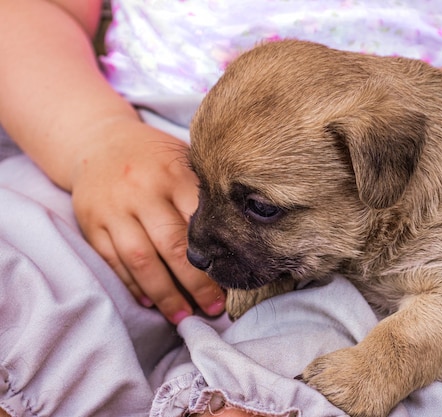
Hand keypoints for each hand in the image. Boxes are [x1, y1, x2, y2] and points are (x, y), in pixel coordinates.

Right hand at [71, 117, 224, 323]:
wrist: (98, 142)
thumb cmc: (153, 158)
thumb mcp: (182, 161)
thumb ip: (203, 192)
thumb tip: (239, 234)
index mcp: (172, 175)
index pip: (198, 222)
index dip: (216, 255)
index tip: (234, 278)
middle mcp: (142, 192)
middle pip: (172, 246)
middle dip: (196, 283)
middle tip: (214, 308)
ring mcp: (114, 209)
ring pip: (140, 259)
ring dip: (164, 294)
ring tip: (183, 316)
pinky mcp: (91, 223)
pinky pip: (113, 261)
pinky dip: (132, 285)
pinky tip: (150, 302)